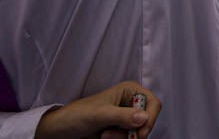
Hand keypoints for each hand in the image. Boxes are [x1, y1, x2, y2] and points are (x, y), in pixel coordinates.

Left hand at [34, 81, 160, 138]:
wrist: (58, 131)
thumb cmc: (76, 116)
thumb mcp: (99, 115)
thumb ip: (122, 116)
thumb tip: (144, 118)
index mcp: (129, 91)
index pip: (153, 103)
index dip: (150, 118)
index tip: (140, 134)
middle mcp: (130, 103)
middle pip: (147, 120)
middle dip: (132, 132)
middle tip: (110, 135)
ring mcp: (125, 118)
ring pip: (138, 132)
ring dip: (122, 138)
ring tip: (104, 136)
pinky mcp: (119, 131)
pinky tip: (105, 138)